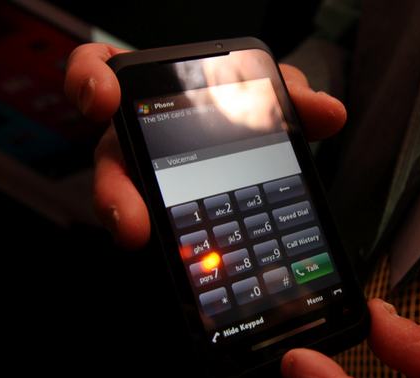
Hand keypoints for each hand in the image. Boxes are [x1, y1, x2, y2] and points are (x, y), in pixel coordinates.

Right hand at [64, 43, 346, 247]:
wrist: (255, 141)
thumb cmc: (251, 110)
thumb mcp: (272, 96)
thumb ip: (293, 96)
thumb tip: (330, 111)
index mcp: (158, 96)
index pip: (101, 72)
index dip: (89, 81)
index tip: (103, 99)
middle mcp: (143, 138)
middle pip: (110, 159)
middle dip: (114, 190)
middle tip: (131, 220)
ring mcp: (150, 178)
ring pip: (125, 202)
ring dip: (134, 224)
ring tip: (149, 243)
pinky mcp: (167, 212)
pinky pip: (162, 230)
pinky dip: (175, 245)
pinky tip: (195, 262)